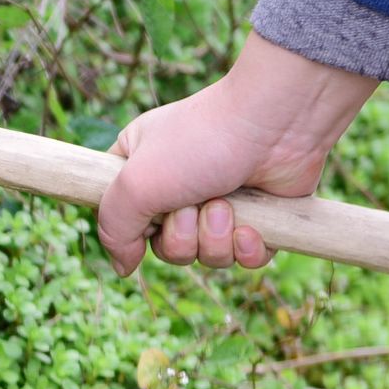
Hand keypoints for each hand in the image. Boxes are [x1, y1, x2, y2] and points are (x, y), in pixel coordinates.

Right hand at [97, 33, 379, 275]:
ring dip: (215, 238)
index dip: (133, 229)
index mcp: (140, 170)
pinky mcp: (259, 216)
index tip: (146, 214)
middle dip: (182, 236)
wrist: (275, 121)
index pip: (122, 220)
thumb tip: (122, 267)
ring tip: (226, 204)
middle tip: (192, 203)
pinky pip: (244, 258)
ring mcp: (221, 203)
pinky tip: (253, 227)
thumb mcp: (134, 184)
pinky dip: (248, 249)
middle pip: (167, 248)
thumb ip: (113, 230)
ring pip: (207, 256)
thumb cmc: (199, 140)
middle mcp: (178, 189)